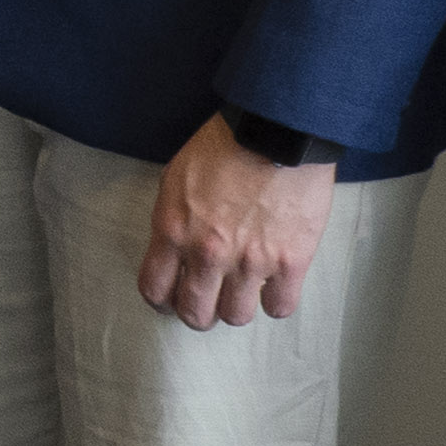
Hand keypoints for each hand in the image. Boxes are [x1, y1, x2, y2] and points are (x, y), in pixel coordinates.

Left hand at [139, 112, 338, 328]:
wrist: (277, 129)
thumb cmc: (226, 143)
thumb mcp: (177, 176)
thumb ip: (173, 218)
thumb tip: (174, 248)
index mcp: (174, 230)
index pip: (155, 290)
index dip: (162, 301)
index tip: (170, 300)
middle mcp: (208, 253)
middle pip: (194, 313)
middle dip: (198, 313)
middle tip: (208, 302)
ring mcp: (250, 261)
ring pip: (236, 316)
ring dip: (237, 307)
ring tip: (243, 291)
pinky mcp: (290, 261)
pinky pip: (279, 307)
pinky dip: (276, 301)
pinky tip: (275, 286)